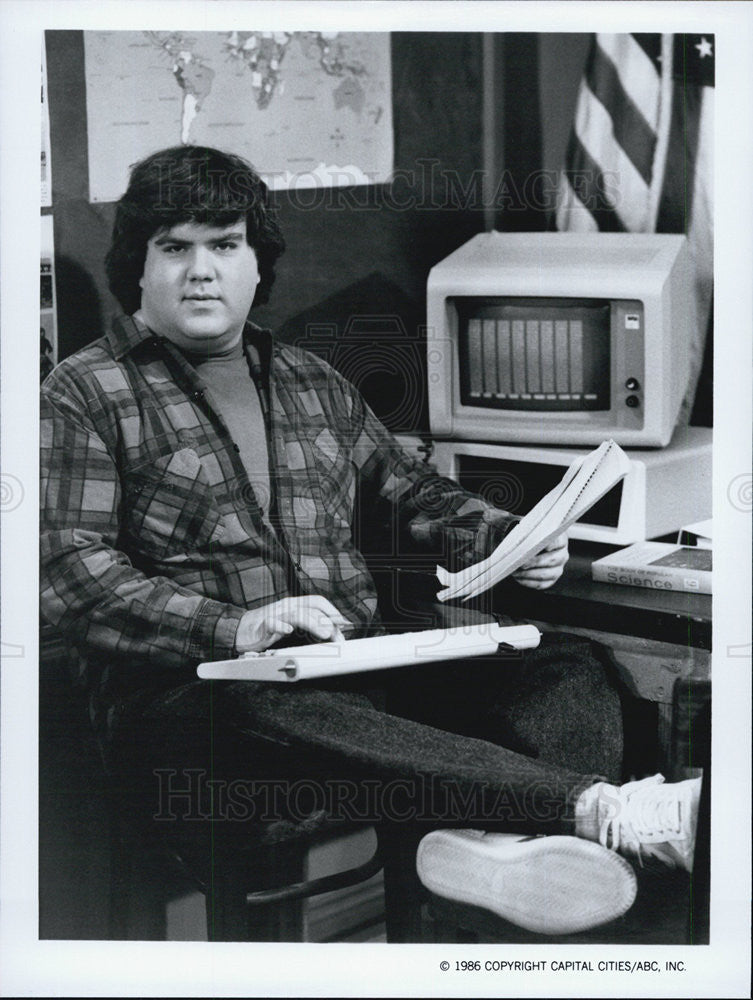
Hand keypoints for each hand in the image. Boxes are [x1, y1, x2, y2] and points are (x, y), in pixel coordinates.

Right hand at [235, 595, 351, 652]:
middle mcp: (287, 606)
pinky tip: (288, 631)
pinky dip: (281, 626)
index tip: (345, 624)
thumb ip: (311, 626)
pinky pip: (272, 623)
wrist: (242, 630)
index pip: (318, 602)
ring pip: (296, 614)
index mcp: (295, 604)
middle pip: (311, 607)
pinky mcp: (263, 625)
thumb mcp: (293, 625)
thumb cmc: (270, 627)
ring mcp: (275, 614)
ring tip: (325, 633)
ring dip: (313, 623)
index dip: (332, 611)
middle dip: (328, 621)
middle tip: (338, 635)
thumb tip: (334, 632)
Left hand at [512, 533, 568, 589]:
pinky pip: (540, 584)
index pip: (558, 541)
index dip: (550, 544)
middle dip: (534, 562)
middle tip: (520, 562)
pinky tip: (518, 577)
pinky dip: (528, 581)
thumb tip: (521, 541)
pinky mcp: (550, 580)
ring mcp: (558, 569)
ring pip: (545, 574)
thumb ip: (530, 534)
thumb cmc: (532, 536)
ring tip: (514, 571)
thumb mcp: (532, 531)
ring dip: (528, 574)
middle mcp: (562, 555)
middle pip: (552, 560)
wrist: (532, 544)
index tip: (539, 545)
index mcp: (560, 540)